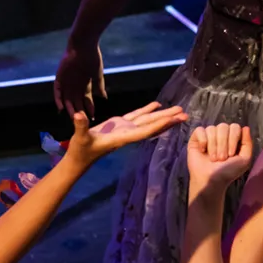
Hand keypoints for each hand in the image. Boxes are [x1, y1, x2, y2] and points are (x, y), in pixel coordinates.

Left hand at [54, 42, 104, 118]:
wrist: (83, 47)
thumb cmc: (93, 59)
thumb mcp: (97, 74)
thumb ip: (99, 86)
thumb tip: (104, 98)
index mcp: (85, 85)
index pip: (87, 100)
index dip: (89, 109)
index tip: (93, 118)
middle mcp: (75, 86)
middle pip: (76, 102)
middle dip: (80, 112)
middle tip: (82, 122)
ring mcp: (67, 82)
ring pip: (67, 99)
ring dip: (70, 108)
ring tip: (73, 118)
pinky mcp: (59, 78)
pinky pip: (57, 91)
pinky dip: (58, 99)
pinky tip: (61, 108)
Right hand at [63, 102, 186, 165]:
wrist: (79, 158)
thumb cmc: (80, 151)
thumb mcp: (80, 138)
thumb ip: (81, 127)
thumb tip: (78, 115)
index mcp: (122, 137)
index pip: (144, 131)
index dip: (159, 125)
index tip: (173, 120)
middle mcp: (128, 133)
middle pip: (152, 126)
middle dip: (168, 120)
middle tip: (185, 114)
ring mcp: (125, 128)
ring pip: (147, 120)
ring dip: (162, 114)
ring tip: (178, 109)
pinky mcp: (119, 124)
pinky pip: (136, 115)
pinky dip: (147, 110)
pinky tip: (157, 105)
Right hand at [186, 124, 254, 191]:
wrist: (211, 180)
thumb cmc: (228, 171)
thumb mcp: (244, 159)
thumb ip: (248, 143)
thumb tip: (245, 127)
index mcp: (232, 138)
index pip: (234, 127)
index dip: (233, 138)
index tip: (231, 154)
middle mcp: (221, 135)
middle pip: (223, 126)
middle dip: (223, 144)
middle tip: (221, 158)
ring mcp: (208, 136)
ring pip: (211, 129)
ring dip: (213, 146)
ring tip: (213, 159)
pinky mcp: (196, 138)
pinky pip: (200, 130)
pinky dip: (202, 141)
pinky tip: (202, 151)